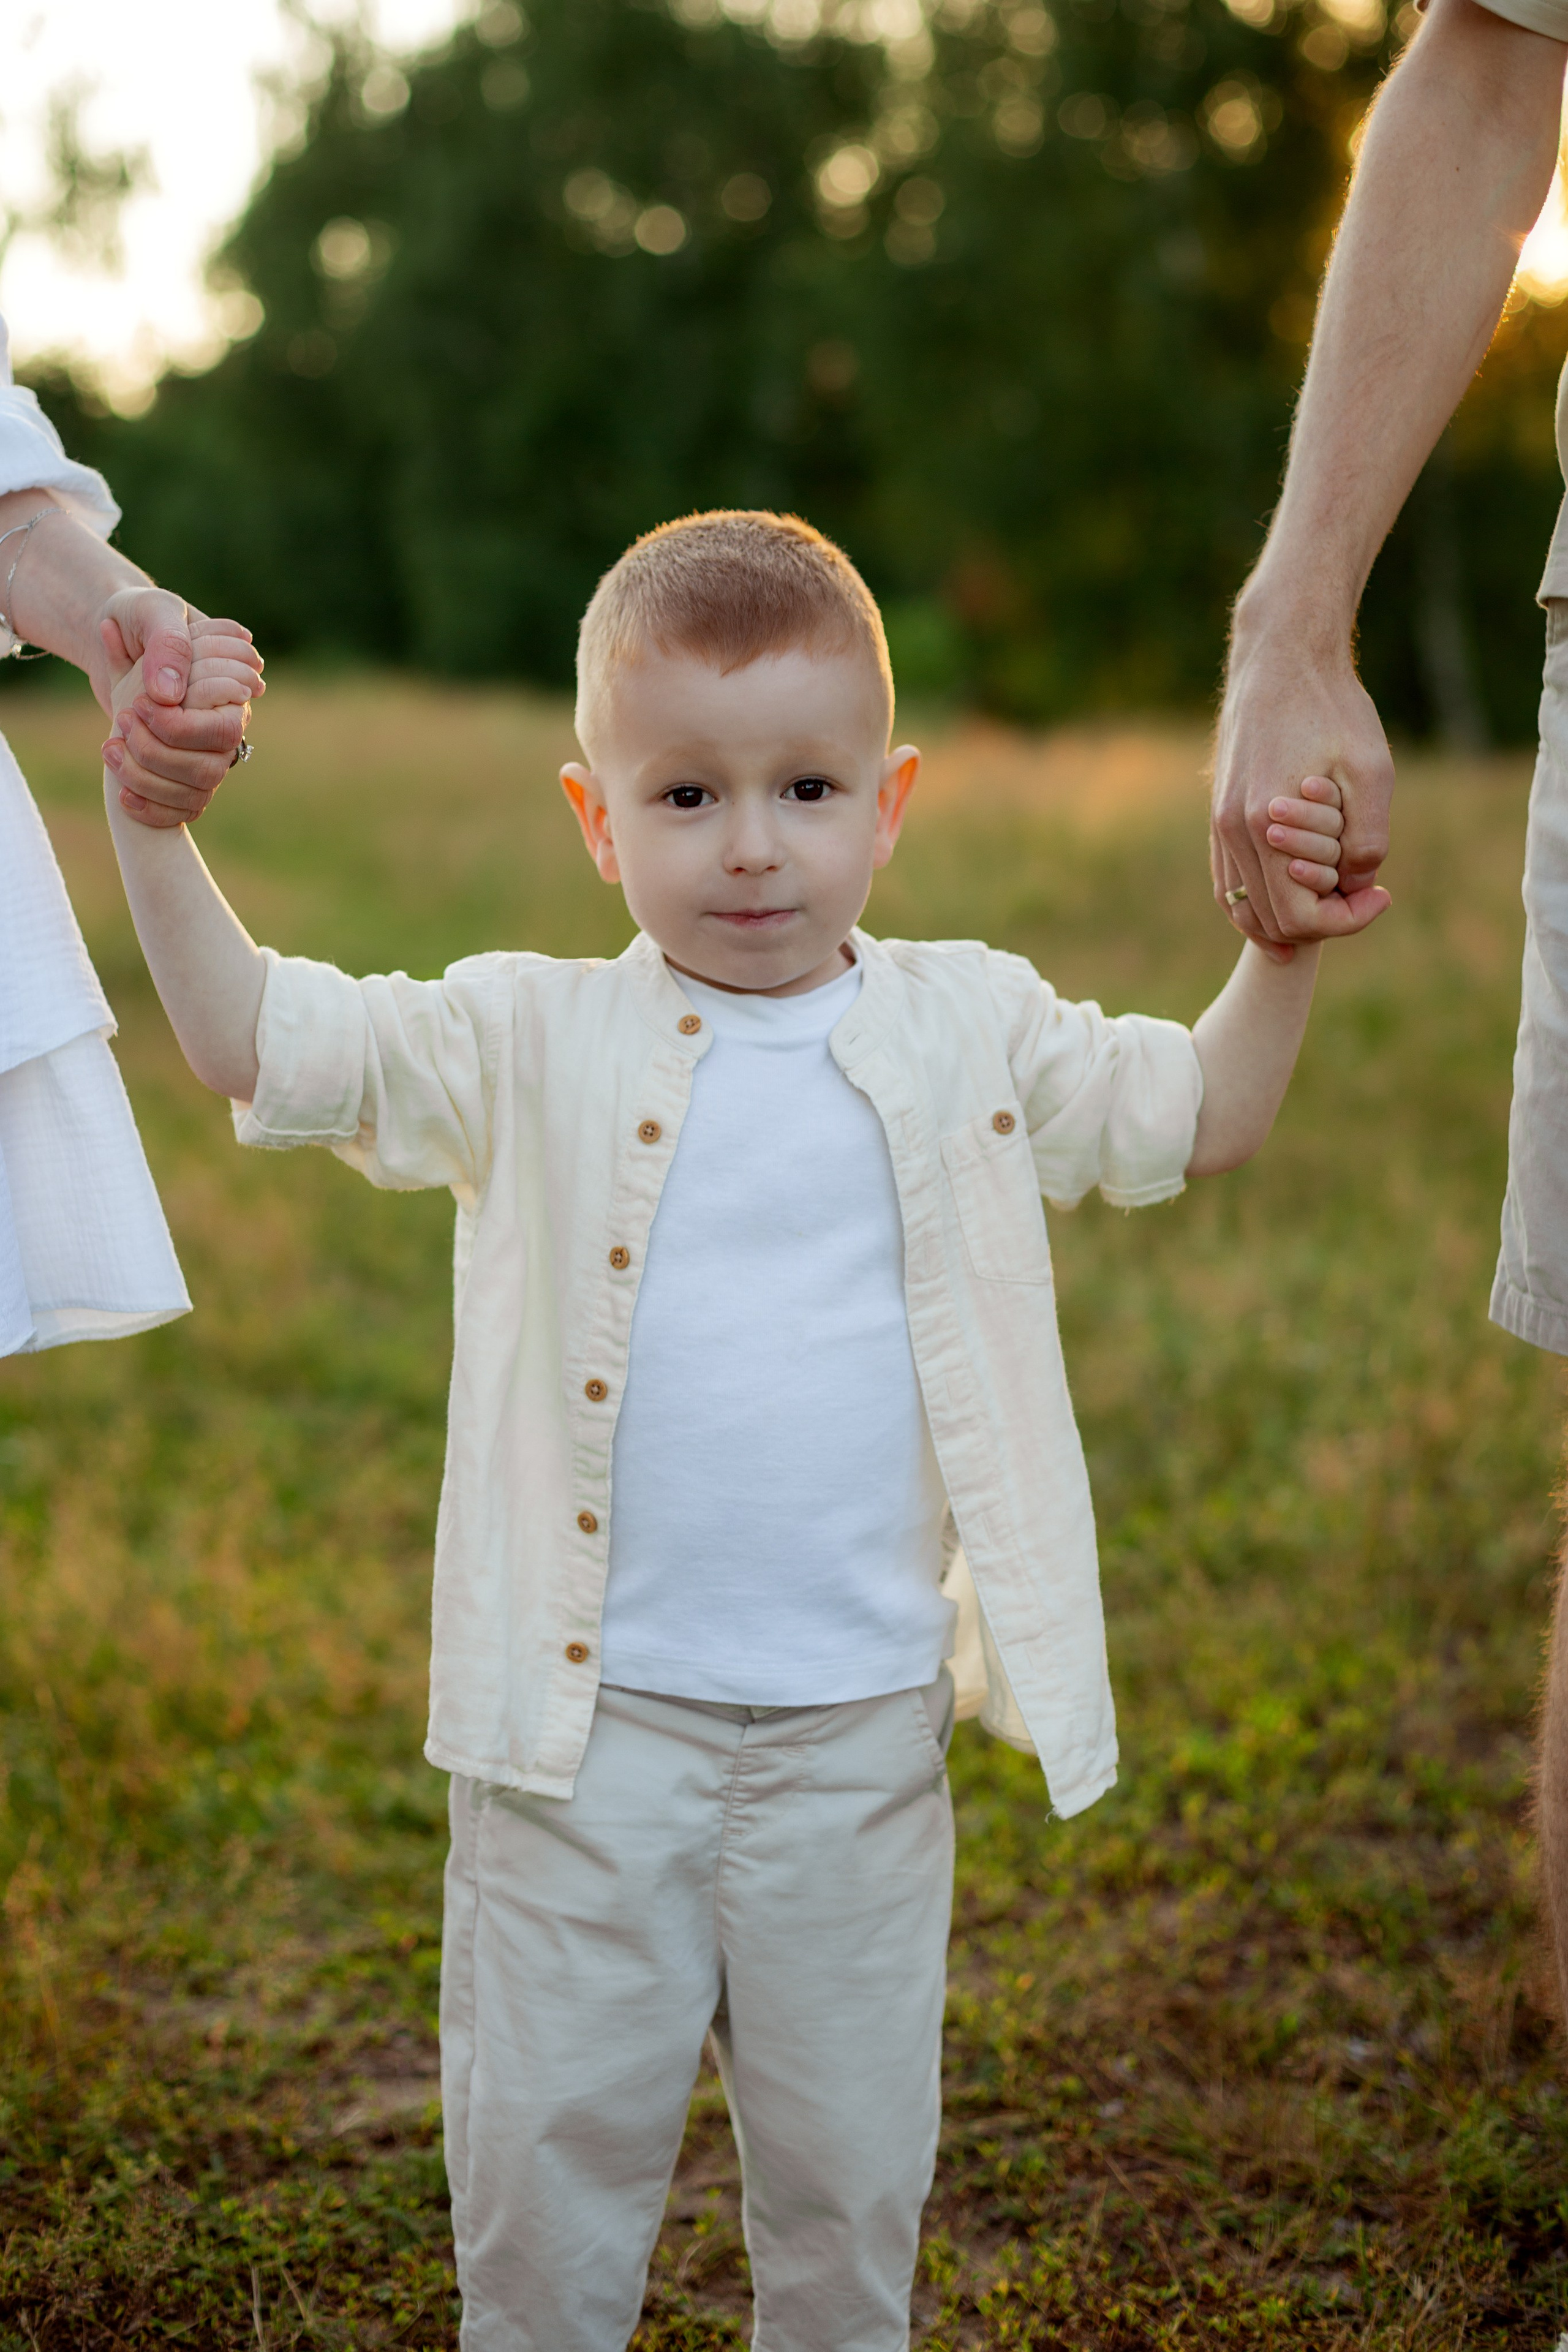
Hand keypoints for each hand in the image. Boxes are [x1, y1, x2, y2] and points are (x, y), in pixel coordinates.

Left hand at [103, 626, 264, 829]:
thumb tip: (168, 695)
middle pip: (211, 766)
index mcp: (229, 688)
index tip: (139, 705)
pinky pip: (183, 811)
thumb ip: (166, 644)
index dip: (181, 727)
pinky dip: (151, 809)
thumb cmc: (135, 617)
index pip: (224, 728)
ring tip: (109, 747)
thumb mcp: (149, 612)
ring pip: (197, 791)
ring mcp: (206, 752)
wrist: (111, 632)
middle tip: (123, 720)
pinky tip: (123, 794)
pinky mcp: (183, 775)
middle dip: (159, 752)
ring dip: (147, 777)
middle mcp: (223, 724)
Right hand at [1212, 623, 1393, 945]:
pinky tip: (1290, 897)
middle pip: (1269, 920)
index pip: (1296, 916)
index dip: (1345, 920)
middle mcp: (1231, 830)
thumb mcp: (1370, 770)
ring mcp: (1218, 823)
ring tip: (1333, 906)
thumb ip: (1367, 836)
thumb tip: (1357, 883)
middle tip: (1365, 894)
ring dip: (1288, 918)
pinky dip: (1258, 902)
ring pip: (1242, 907)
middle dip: (1321, 921)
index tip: (1382, 894)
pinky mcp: (1218, 812)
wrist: (1281, 656)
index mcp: (1264, 823)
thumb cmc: (1331, 707)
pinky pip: (1228, 880)